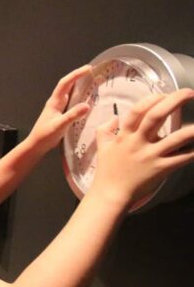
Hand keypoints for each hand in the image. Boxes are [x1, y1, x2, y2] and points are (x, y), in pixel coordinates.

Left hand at [27, 65, 92, 150]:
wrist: (36, 145)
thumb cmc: (45, 136)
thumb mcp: (60, 126)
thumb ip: (72, 115)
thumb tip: (87, 105)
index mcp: (54, 102)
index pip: (65, 83)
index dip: (76, 74)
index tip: (88, 68)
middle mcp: (56, 102)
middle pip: (68, 84)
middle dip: (79, 76)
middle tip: (93, 71)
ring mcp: (58, 107)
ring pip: (70, 92)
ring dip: (79, 85)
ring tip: (92, 81)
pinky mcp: (60, 113)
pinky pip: (71, 101)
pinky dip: (79, 96)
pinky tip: (86, 99)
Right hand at [91, 89, 193, 207]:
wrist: (111, 194)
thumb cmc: (107, 171)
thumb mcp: (102, 147)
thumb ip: (105, 130)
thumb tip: (113, 118)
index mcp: (125, 135)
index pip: (138, 111)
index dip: (152, 99)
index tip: (163, 94)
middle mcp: (139, 143)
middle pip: (156, 116)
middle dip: (174, 101)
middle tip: (188, 92)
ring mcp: (151, 156)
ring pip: (176, 139)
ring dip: (192, 129)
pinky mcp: (161, 169)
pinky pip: (182, 158)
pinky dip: (193, 151)